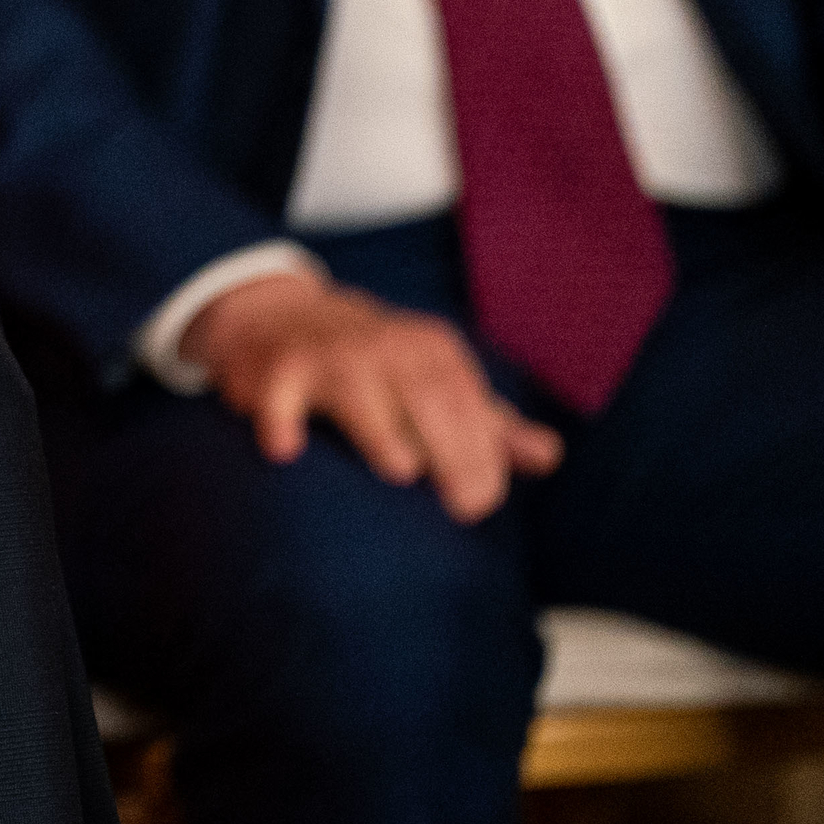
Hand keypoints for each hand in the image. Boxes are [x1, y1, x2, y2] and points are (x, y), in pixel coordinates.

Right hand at [184, 271, 564, 522]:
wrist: (278, 315)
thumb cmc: (372, 363)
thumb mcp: (434, 378)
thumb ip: (488, 422)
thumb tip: (548, 455)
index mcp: (430, 351)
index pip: (470, 405)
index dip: (484, 456)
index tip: (482, 503)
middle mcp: (383, 348)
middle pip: (428, 399)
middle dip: (453, 454)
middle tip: (463, 509)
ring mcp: (327, 359)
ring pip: (359, 395)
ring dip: (380, 432)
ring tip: (401, 470)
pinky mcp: (276, 374)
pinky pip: (278, 400)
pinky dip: (280, 422)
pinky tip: (287, 451)